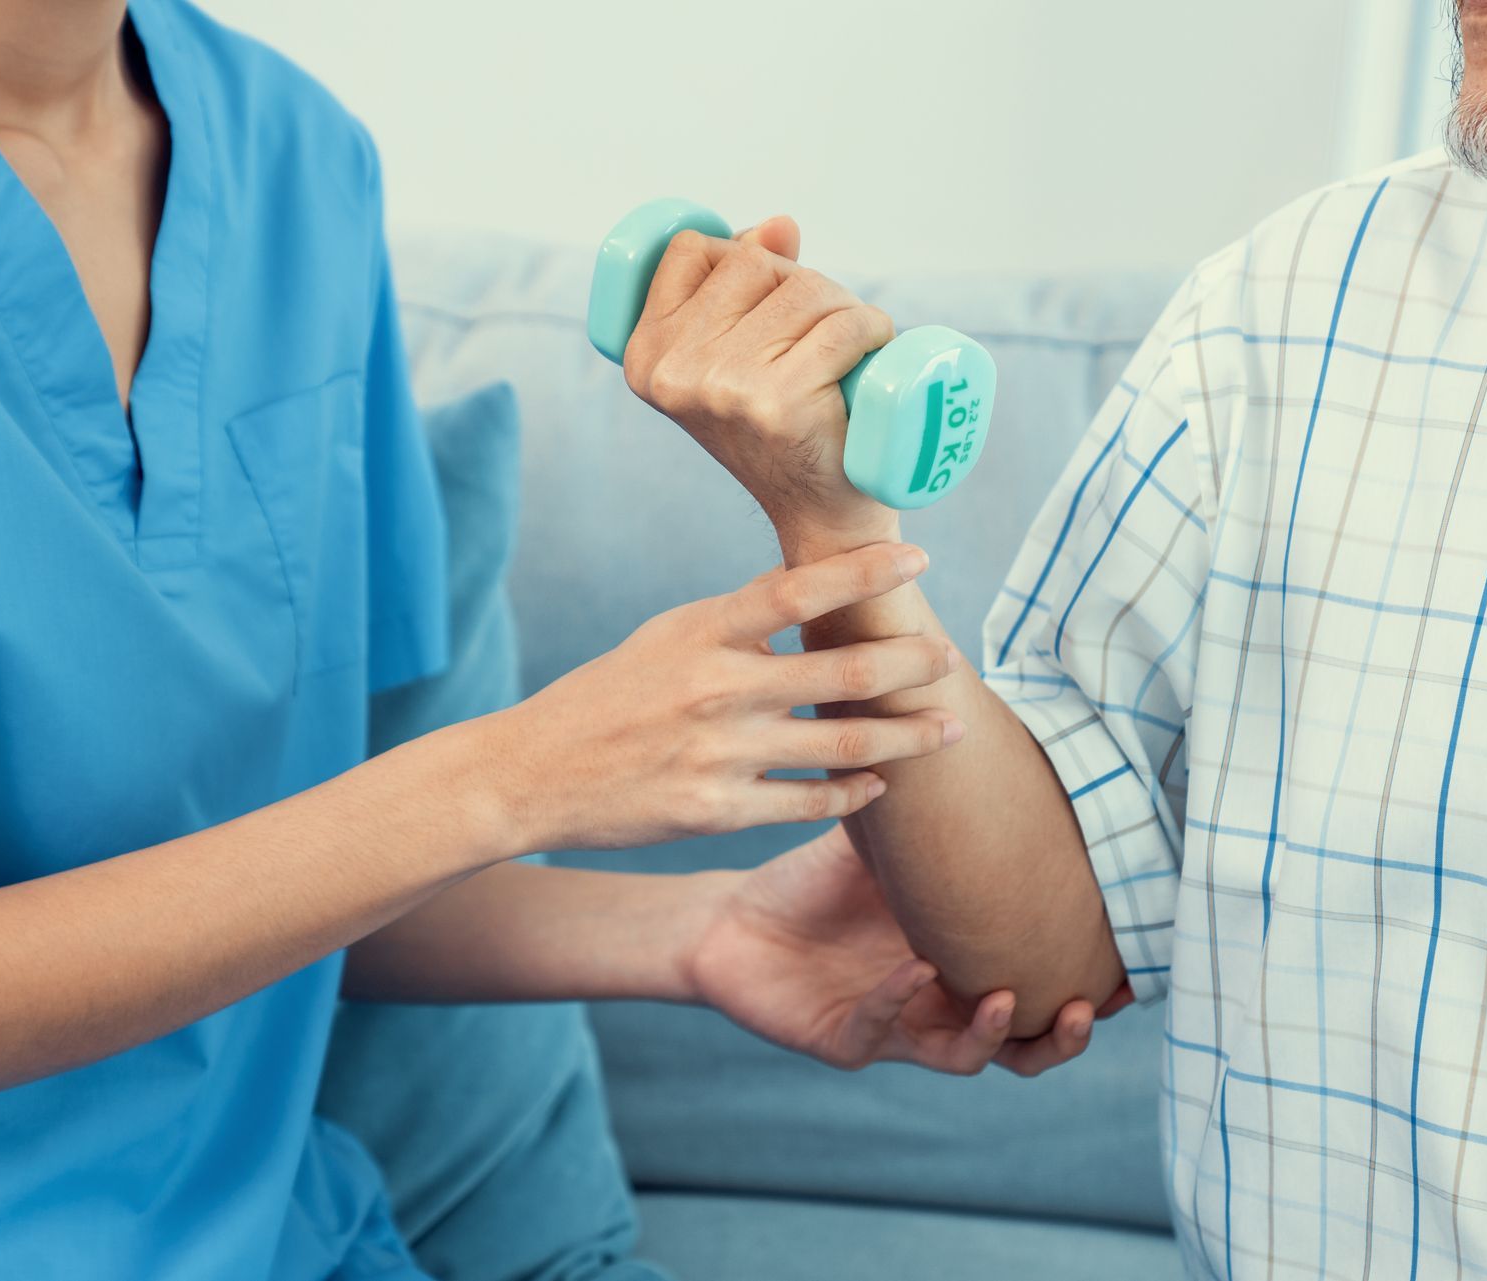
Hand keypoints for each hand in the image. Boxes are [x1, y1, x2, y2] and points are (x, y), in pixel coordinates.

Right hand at [496, 543, 963, 852]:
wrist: (533, 774)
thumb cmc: (607, 696)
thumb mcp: (665, 637)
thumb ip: (738, 621)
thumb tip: (812, 591)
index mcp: (702, 631)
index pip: (799, 589)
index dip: (865, 571)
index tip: (920, 557)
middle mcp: (716, 689)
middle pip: (841, 670)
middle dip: (911, 664)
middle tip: (953, 659)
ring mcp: (719, 755)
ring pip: (841, 744)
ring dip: (907, 736)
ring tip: (950, 728)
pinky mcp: (716, 813)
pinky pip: (808, 803)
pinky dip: (854, 794)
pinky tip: (883, 784)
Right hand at [620, 222, 901, 557]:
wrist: (820, 513)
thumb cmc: (784, 425)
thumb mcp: (741, 350)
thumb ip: (747, 280)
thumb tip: (779, 226)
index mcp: (644, 356)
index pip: (693, 250)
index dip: (743, 260)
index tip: (768, 306)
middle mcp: (672, 372)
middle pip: (753, 264)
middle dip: (800, 286)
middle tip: (819, 339)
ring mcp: (723, 388)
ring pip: (804, 289)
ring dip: (842, 309)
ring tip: (845, 355)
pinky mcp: (778, 403)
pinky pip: (842, 325)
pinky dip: (872, 330)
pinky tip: (872, 355)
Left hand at [686, 824, 1099, 1074]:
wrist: (730, 917)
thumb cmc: (813, 883)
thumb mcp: (885, 844)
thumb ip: (934, 813)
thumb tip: (973, 731)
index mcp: (964, 961)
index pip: (1043, 983)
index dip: (1092, 984)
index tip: (1134, 965)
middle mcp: (939, 1004)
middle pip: (1023, 1043)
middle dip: (1061, 1034)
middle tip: (1089, 1004)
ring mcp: (896, 1028)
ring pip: (964, 1056)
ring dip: (994, 1033)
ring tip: (1009, 997)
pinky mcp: (843, 1040)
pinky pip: (881, 1030)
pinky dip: (900, 1000)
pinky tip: (913, 969)